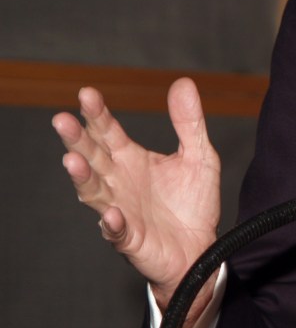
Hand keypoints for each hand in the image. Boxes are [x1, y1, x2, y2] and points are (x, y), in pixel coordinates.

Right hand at [52, 77, 221, 312]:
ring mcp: (121, 210)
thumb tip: (183, 82)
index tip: (86, 93)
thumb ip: (189, 122)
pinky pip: (117, 231)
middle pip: (92, 157)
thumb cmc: (193, 202)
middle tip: (63, 120)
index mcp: (131, 160)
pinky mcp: (131, 238)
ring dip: (83, 178)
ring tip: (73, 161)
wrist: (202, 245)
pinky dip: (112, 223)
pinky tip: (111, 213)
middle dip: (77, 140)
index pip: (108, 132)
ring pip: (93, 192)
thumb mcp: (199, 155)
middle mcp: (119, 182)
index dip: (97, 114)